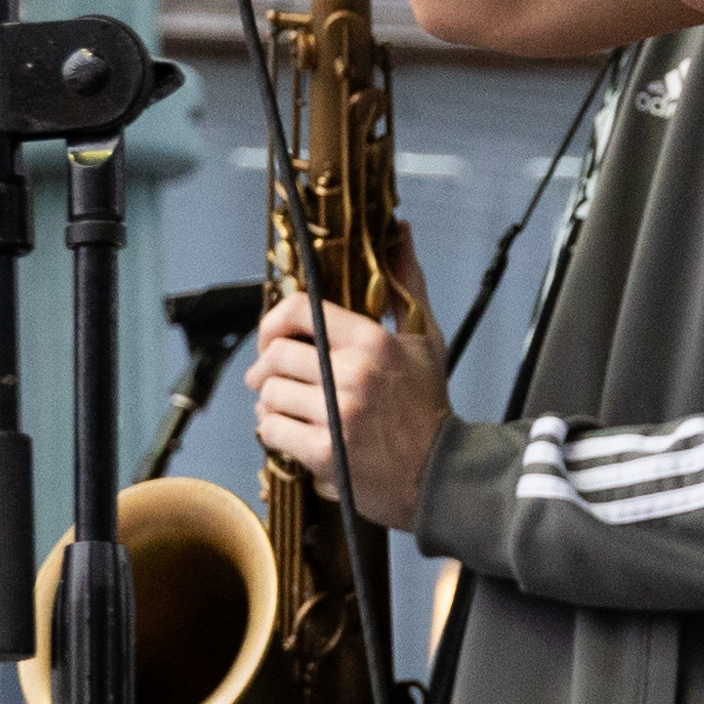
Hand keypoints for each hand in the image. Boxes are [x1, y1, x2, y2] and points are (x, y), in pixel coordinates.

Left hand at [251, 293, 456, 520]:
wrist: (439, 472)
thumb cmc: (428, 405)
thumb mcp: (425, 337)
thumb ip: (406, 282)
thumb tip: (399, 230)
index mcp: (372, 341)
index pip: (301, 309)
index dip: (273, 320)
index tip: (272, 336)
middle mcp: (352, 374)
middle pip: (276, 354)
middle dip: (264, 367)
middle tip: (268, 377)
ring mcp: (337, 415)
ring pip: (269, 394)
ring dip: (268, 402)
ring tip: (282, 407)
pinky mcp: (325, 452)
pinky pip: (272, 430)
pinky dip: (272, 430)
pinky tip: (289, 431)